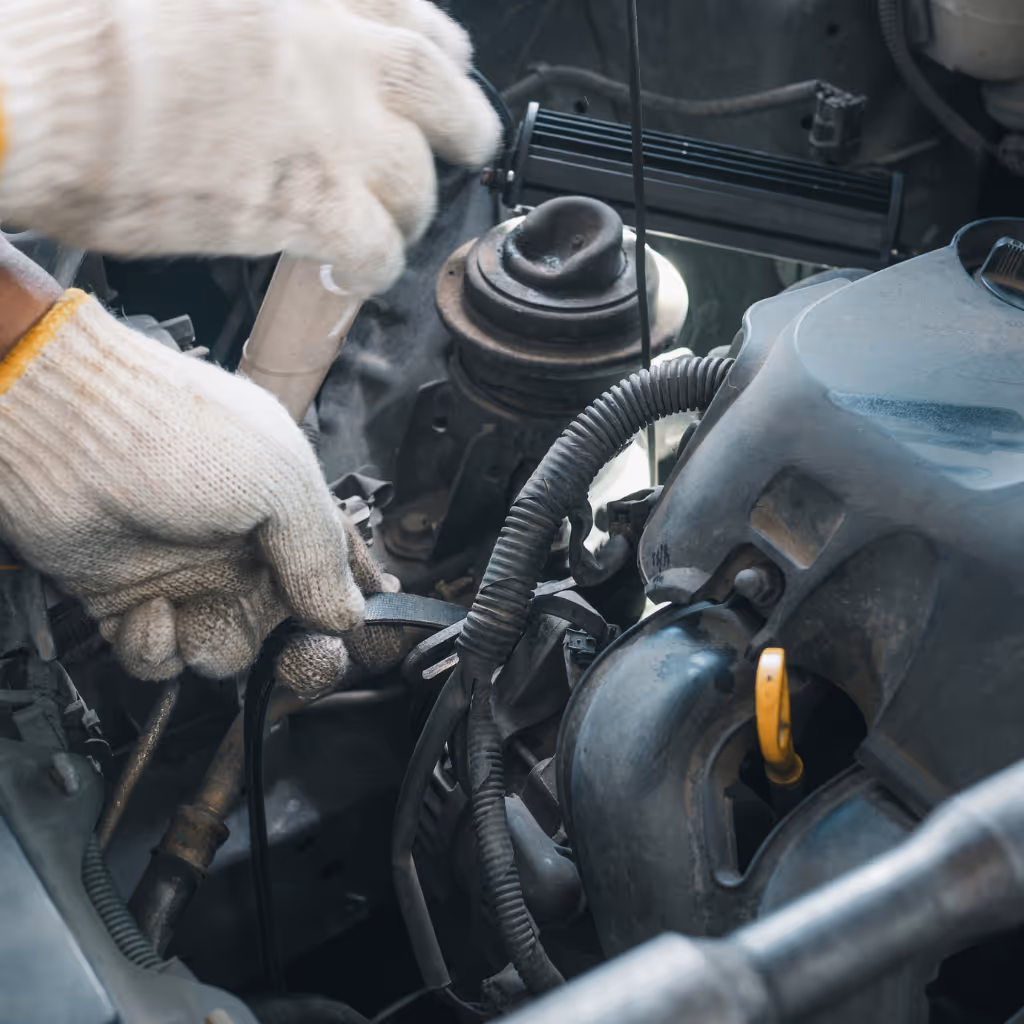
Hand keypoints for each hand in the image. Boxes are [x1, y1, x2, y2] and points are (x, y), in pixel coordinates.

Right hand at [0, 0, 500, 296]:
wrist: (36, 93)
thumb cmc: (69, 34)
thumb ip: (237, 11)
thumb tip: (250, 38)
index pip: (404, 11)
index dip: (434, 43)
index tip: (442, 61)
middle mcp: (330, 52)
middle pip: (439, 90)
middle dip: (462, 124)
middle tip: (464, 145)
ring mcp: (327, 129)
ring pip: (413, 181)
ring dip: (408, 210)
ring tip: (389, 227)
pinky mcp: (307, 203)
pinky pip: (375, 247)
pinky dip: (374, 267)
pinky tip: (354, 273)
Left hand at [0, 278, 384, 683]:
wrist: (61, 431)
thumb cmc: (171, 430)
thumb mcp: (278, 481)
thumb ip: (321, 552)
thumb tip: (348, 611)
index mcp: (283, 508)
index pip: (335, 568)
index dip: (351, 604)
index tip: (362, 638)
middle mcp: (239, 546)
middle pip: (288, 625)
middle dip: (300, 652)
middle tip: (300, 659)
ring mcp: (185, 577)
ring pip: (226, 650)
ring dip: (216, 647)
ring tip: (196, 615)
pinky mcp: (129, 604)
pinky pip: (159, 657)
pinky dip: (155, 649)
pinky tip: (149, 611)